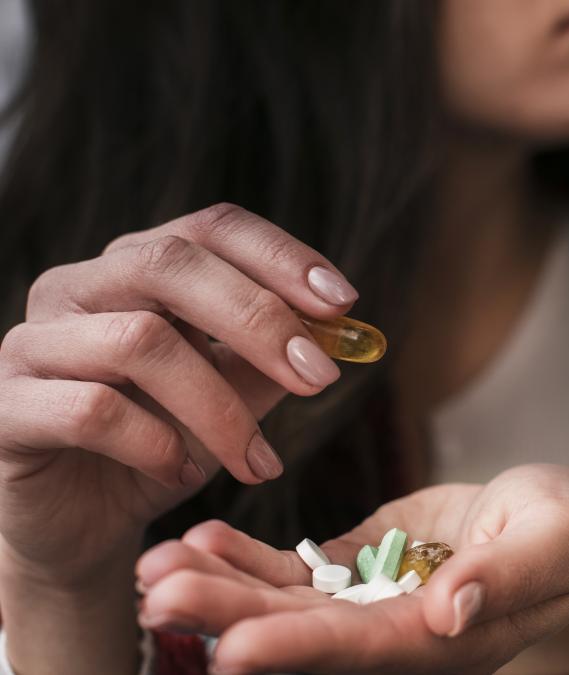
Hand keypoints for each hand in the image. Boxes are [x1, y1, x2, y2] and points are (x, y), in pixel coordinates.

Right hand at [0, 203, 353, 587]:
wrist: (83, 524)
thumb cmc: (161, 446)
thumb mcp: (232, 398)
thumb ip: (275, 359)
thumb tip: (339, 332)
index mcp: (135, 269)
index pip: (210, 228)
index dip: (280, 256)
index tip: (343, 303)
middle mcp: (77, 288)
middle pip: (171, 264)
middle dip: (260, 320)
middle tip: (320, 378)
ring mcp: (33, 342)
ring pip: (139, 341)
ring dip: (218, 407)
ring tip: (258, 461)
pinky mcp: (6, 406)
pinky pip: (91, 409)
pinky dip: (155, 442)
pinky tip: (183, 472)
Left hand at [137, 464, 568, 674]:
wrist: (543, 519)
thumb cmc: (561, 529)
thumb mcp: (554, 540)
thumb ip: (505, 577)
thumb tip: (448, 613)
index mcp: (450, 641)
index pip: (369, 651)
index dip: (302, 650)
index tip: (234, 646)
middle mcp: (398, 636)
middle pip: (307, 637)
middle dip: (231, 618)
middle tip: (161, 595)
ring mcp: (368, 606)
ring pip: (285, 606)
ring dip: (220, 589)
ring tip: (158, 566)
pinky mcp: (353, 572)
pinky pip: (292, 571)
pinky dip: (245, 557)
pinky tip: (200, 537)